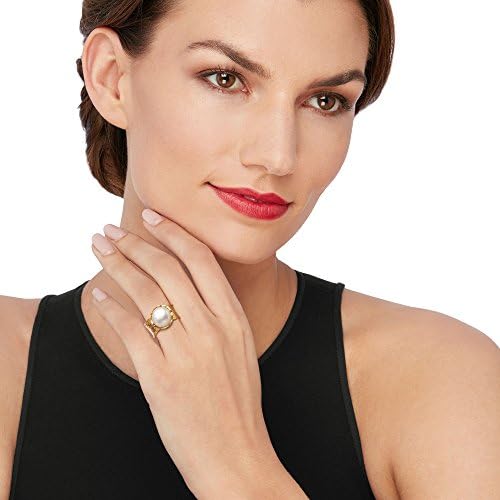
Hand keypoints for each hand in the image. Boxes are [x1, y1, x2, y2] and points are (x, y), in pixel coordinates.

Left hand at [89, 208, 276, 496]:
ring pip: (144, 291)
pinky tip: (97, 293)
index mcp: (234, 318)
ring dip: (116, 263)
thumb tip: (185, 285)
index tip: (152, 215)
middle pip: (167, 267)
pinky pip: (129, 329)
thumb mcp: (240, 348)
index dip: (173, 232)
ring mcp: (186, 352)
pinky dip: (109, 306)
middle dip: (134, 242)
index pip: (201, 259)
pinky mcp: (160, 378)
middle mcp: (211, 328)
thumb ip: (217, 315)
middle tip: (111, 230)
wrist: (237, 454)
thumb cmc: (238, 402)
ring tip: (99, 248)